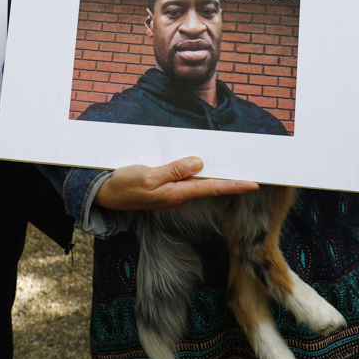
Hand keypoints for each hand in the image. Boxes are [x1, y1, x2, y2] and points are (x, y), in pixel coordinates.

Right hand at [94, 157, 258, 210]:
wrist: (104, 195)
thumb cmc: (124, 185)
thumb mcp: (147, 175)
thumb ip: (174, 170)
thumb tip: (199, 163)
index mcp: (176, 193)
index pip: (212, 187)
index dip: (233, 185)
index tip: (253, 184)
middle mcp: (178, 195)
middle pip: (210, 186)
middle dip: (231, 182)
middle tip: (252, 176)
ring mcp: (172, 193)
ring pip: (199, 183)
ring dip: (217, 178)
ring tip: (235, 171)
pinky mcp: (165, 188)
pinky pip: (187, 180)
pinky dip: (199, 175)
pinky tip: (204, 169)